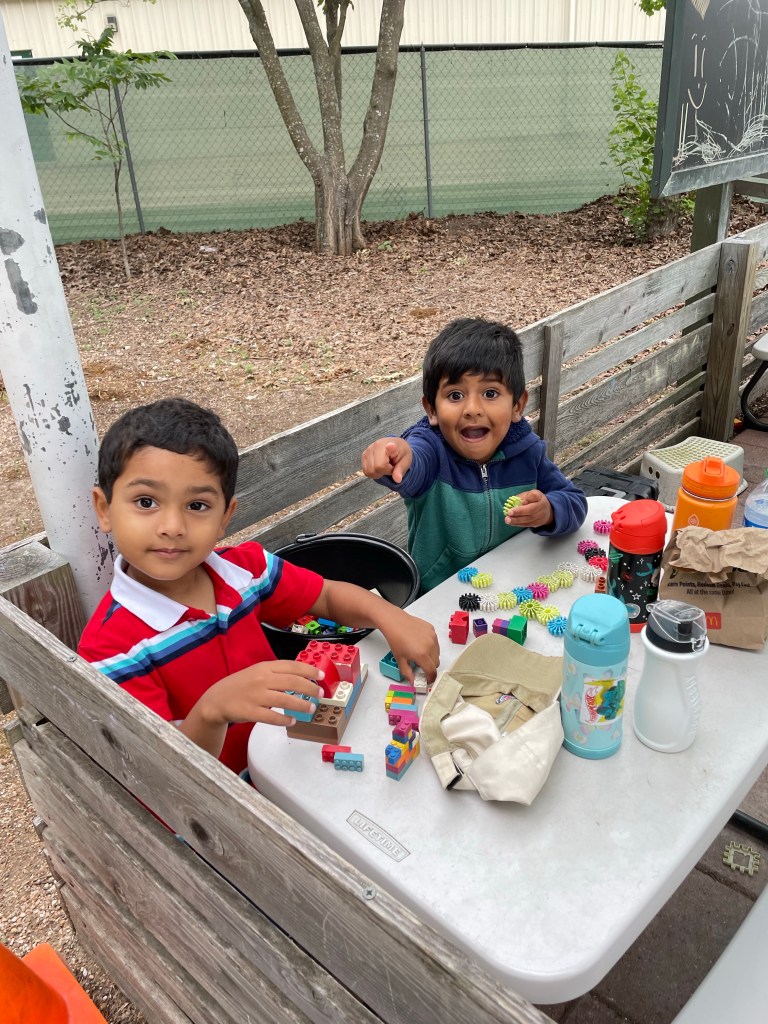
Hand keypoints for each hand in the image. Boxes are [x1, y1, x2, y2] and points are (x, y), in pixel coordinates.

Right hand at [198, 660, 322, 728]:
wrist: (217, 700)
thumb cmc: (241, 685)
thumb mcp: (257, 672)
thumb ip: (276, 673)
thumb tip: (301, 678)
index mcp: (265, 667)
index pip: (292, 666)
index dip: (309, 670)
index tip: (321, 675)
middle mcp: (262, 679)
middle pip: (293, 682)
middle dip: (310, 688)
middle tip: (320, 694)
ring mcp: (256, 696)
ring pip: (285, 699)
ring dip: (302, 705)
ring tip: (311, 709)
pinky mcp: (251, 712)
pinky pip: (272, 717)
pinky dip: (284, 719)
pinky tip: (292, 721)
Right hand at [361, 438, 412, 482]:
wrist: (396, 445)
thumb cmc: (402, 453)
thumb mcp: (406, 461)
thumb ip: (401, 470)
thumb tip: (397, 480)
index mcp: (389, 445)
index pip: (385, 455)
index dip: (386, 456)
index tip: (390, 447)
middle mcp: (376, 446)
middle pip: (376, 468)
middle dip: (385, 472)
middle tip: (391, 466)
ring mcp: (368, 450)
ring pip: (369, 471)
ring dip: (378, 473)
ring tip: (385, 466)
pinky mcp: (363, 455)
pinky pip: (366, 471)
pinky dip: (373, 472)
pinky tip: (379, 466)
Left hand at [384, 608, 439, 683]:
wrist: (395, 622)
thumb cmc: (396, 640)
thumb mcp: (400, 660)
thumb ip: (408, 673)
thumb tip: (414, 683)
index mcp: (421, 655)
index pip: (432, 671)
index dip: (430, 678)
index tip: (427, 679)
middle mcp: (430, 646)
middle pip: (436, 663)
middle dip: (430, 667)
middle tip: (420, 665)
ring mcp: (432, 637)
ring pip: (437, 653)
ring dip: (431, 656)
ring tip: (419, 653)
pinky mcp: (432, 630)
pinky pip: (435, 642)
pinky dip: (431, 646)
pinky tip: (420, 643)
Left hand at [504, 489, 553, 528]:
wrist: (547, 510)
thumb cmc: (535, 500)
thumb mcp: (530, 494)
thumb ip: (523, 497)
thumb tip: (515, 502)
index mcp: (539, 497)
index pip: (534, 496)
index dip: (528, 498)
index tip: (521, 501)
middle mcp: (541, 507)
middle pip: (530, 510)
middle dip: (519, 512)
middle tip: (509, 513)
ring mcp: (540, 516)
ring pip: (528, 519)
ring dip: (516, 520)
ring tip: (508, 520)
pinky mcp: (537, 524)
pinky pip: (526, 524)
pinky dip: (518, 524)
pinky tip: (511, 522)